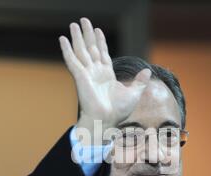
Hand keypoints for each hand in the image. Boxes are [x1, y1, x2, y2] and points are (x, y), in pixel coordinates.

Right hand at [59, 18, 150, 134]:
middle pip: (90, 48)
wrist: (106, 119)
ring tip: (73, 24)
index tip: (98, 30)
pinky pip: (72, 60)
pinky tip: (62, 39)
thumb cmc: (118, 111)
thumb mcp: (134, 93)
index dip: (100, 41)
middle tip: (83, 20)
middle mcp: (96, 72)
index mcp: (107, 75)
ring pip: (81, 50)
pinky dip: (66, 49)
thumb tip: (148, 71)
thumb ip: (139, 81)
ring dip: (77, 37)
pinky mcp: (80, 76)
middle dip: (88, 34)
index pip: (102, 53)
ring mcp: (87, 73)